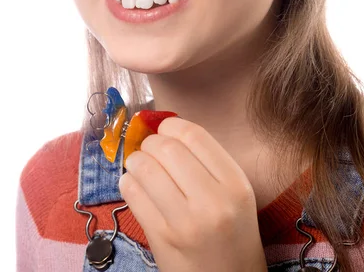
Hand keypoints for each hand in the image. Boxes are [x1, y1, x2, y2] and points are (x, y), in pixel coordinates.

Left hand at [118, 117, 267, 271]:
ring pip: (144, 167)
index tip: (164, 130)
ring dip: (135, 161)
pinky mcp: (161, 237)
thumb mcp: (235, 195)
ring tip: (140, 168)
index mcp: (236, 185)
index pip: (195, 135)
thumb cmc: (230, 234)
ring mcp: (185, 221)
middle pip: (166, 148)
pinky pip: (131, 193)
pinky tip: (135, 187)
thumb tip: (165, 129)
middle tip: (149, 150)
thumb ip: (207, 162)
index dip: (171, 125)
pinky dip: (127, 182)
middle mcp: (213, 202)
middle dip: (150, 143)